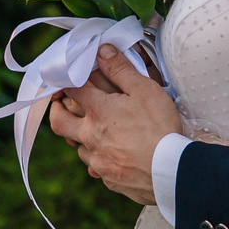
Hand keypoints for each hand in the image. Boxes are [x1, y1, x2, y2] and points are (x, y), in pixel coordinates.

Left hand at [49, 45, 181, 204]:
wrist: (171, 171)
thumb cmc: (159, 127)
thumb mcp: (144, 90)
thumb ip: (120, 69)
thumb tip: (101, 50)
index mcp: (97, 111)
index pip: (70, 90)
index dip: (66, 81)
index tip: (67, 78)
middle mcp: (90, 137)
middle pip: (58, 122)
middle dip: (57, 110)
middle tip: (63, 104)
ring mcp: (97, 160)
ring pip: (78, 147)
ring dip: (82, 137)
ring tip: (97, 132)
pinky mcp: (108, 178)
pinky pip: (96, 168)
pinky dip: (101, 159)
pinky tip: (115, 155)